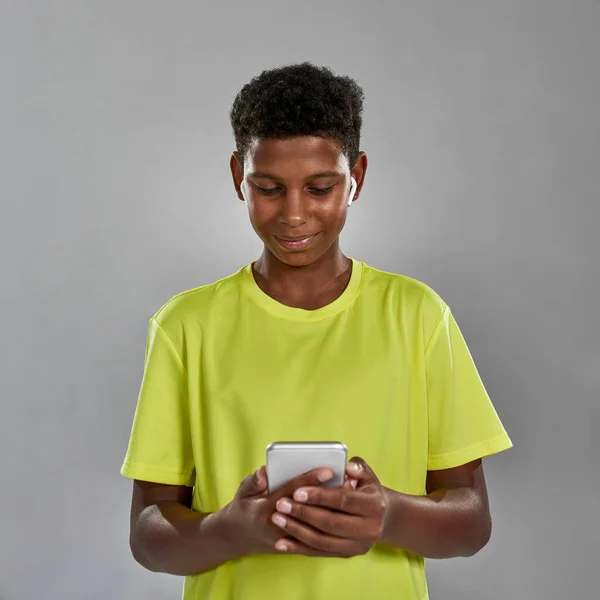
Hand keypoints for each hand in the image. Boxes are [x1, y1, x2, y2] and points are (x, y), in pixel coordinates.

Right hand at [221, 463, 359, 557]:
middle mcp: (277, 527)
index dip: (310, 480)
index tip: (328, 469)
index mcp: (264, 510)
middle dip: (329, 495)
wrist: (238, 537)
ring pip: (315, 525)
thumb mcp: (242, 491)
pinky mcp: (294, 546)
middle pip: (308, 509)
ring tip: (350, 494)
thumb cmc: (243, 507)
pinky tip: (344, 512)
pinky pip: (316, 538)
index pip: (291, 492)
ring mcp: (287, 540)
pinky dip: (331, 525)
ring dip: (334, 510)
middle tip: (349, 482)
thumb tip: (264, 472)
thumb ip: (254, 481)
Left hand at [270, 457, 389, 557]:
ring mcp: (358, 545)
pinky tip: (282, 542)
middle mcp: (369, 529)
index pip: (343, 500)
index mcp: (374, 506)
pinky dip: (299, 548)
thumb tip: (347, 468)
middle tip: (281, 504)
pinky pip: (320, 553)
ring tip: (277, 519)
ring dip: (297, 531)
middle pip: (330, 522)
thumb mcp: (367, 473)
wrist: (382, 516)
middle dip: (303, 513)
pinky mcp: (347, 555)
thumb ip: (357, 467)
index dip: (320, 496)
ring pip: (323, 541)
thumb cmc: (366, 488)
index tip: (297, 492)